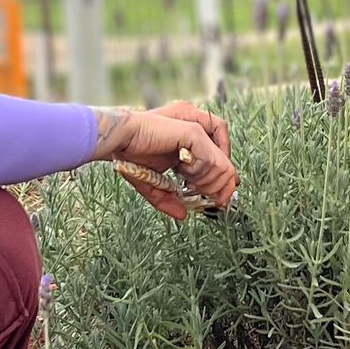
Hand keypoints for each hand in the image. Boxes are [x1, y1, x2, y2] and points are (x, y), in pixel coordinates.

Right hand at [98, 101, 236, 219]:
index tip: (211, 201)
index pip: (222, 165)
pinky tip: (183, 173)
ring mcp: (199, 132)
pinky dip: (202, 175)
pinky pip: (214, 161)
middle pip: (229, 168)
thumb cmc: (132, 154)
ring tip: (187, 183)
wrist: (120, 138)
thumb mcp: (153, 184)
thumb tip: (183, 216)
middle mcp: (199, 136)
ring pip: (225, 167)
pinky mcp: (194, 132)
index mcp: (192, 145)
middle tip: (199, 195)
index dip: (222, 186)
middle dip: (217, 189)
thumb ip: (169, 199)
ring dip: (207, 183)